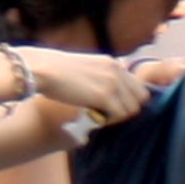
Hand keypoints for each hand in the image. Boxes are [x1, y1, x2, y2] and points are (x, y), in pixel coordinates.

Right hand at [27, 48, 156, 122]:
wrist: (43, 70)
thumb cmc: (56, 70)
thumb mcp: (87, 67)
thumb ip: (101, 76)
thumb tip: (106, 94)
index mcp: (114, 63)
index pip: (138, 86)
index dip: (129, 99)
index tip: (114, 106)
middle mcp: (117, 70)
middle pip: (141, 98)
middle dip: (127, 108)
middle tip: (109, 114)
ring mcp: (112, 83)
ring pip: (132, 109)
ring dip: (118, 116)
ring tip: (100, 116)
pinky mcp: (104, 96)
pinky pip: (119, 115)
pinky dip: (110, 120)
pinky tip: (95, 118)